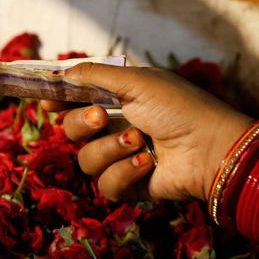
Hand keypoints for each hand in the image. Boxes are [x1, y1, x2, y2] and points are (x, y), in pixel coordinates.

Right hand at [41, 64, 252, 201]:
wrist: (211, 148)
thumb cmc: (178, 108)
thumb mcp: (136, 80)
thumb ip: (94, 74)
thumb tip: (61, 73)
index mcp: (116, 100)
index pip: (75, 101)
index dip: (57, 102)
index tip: (47, 101)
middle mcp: (114, 129)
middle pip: (71, 130)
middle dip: (82, 123)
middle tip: (102, 118)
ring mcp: (120, 159)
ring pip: (86, 159)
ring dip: (111, 149)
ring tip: (140, 142)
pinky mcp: (129, 186)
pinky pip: (106, 184)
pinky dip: (125, 172)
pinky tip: (148, 163)